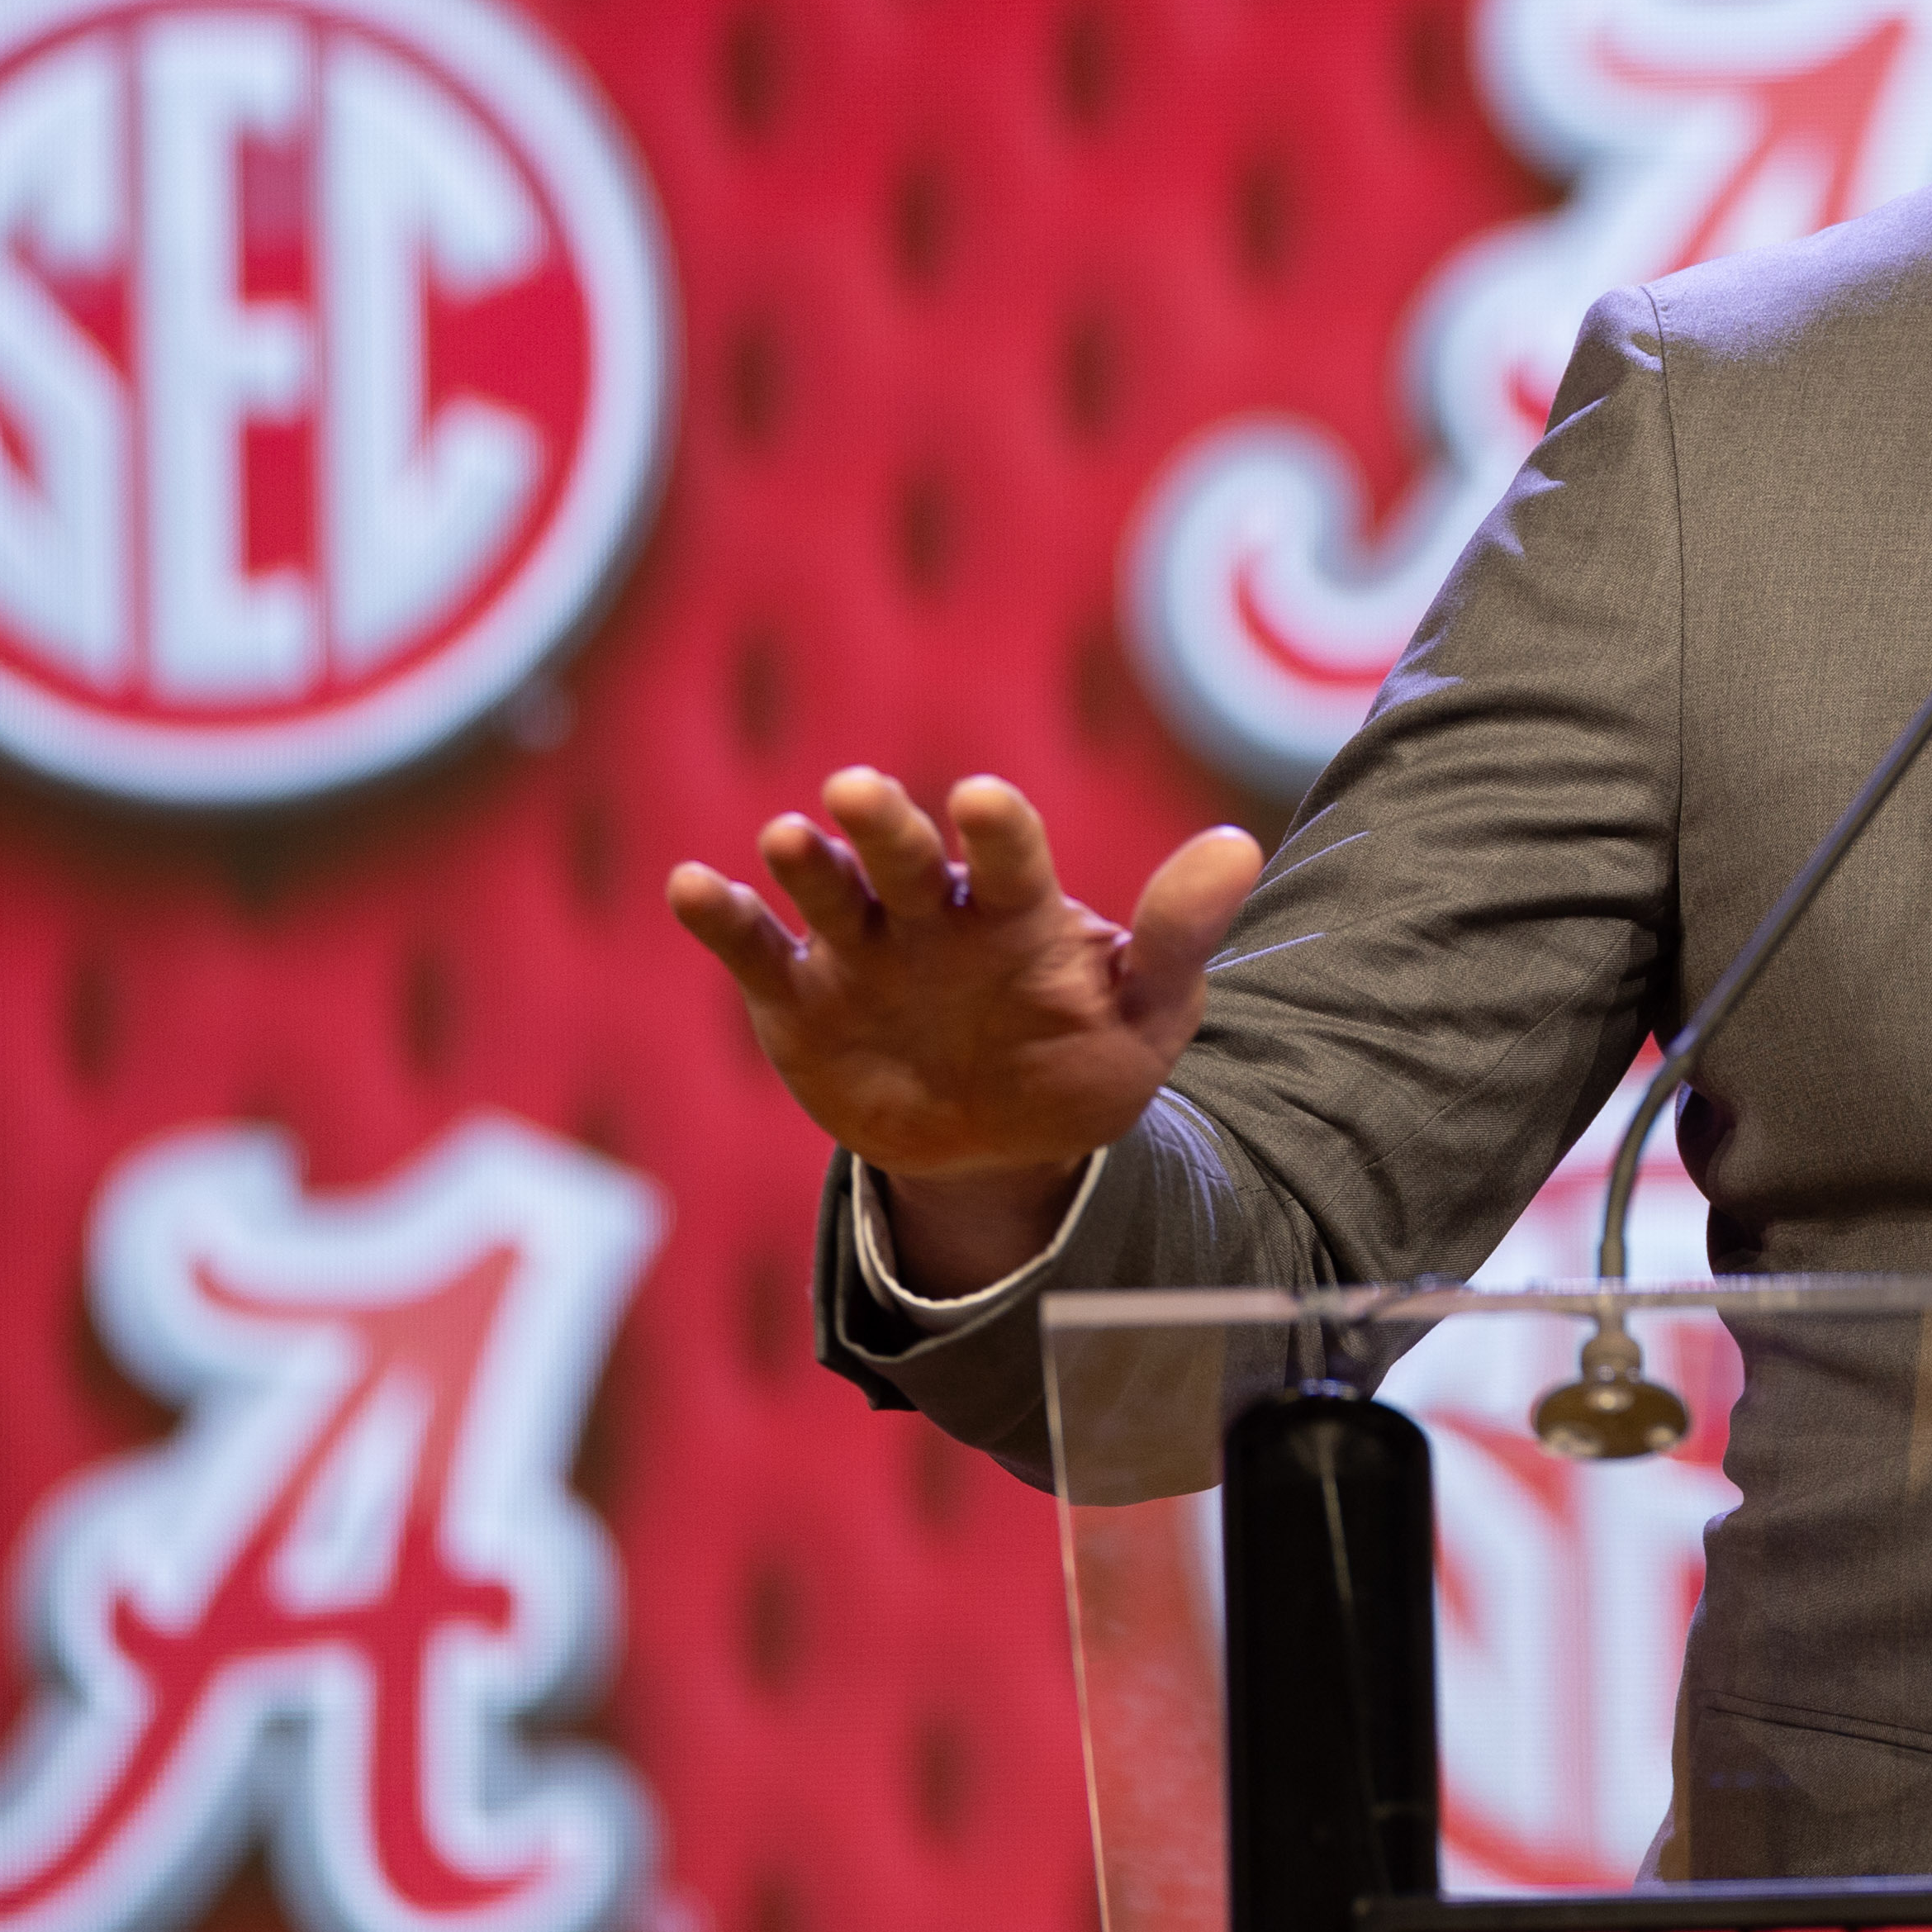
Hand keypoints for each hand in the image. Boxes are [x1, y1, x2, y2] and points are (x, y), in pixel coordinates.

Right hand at [667, 769, 1263, 1286]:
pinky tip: (692, 887)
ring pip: (826, 891)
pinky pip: (755, 950)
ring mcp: (860, 949)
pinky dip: (723, 919)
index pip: (1012, 856)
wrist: (1000, 1140)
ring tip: (786, 838)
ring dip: (803, 863)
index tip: (985, 799)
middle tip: (856, 791)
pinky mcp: (798, 997)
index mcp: (1018, 907)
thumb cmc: (1082, 1058)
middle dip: (881, 824)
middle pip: (903, 856)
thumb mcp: (1147, 1013)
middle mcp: (932, 910)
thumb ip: (1178, 938)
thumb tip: (1239, 846)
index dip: (998, 829)